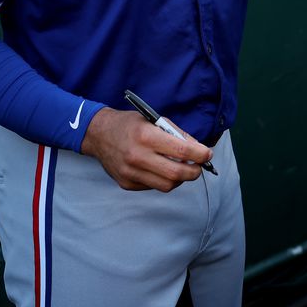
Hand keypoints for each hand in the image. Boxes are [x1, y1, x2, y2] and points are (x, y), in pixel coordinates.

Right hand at [80, 107, 213, 191]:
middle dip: (194, 171)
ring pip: (167, 185)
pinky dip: (163, 179)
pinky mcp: (126, 184)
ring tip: (182, 168)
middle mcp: (137, 156)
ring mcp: (131, 173)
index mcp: (146, 136)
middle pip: (176, 173)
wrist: (99, 134)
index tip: (207, 154)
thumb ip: (176, 135)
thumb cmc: (129, 124)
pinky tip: (161, 169)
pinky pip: (153, 186)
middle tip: (198, 167)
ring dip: (180, 178)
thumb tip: (198, 149)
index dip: (200, 154)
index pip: (181, 151)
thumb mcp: (154, 120)